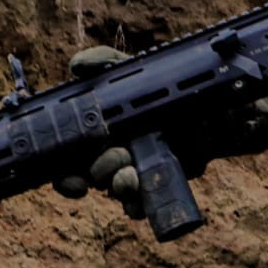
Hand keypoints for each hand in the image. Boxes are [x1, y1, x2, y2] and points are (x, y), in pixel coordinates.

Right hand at [51, 46, 143, 217]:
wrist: (204, 109)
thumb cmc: (159, 90)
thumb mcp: (131, 70)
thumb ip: (103, 61)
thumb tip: (76, 65)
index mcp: (92, 136)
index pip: (64, 163)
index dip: (64, 177)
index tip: (73, 178)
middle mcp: (106, 158)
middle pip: (88, 179)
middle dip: (100, 170)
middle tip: (119, 154)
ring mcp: (130, 175)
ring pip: (114, 193)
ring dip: (119, 186)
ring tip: (131, 173)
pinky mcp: (154, 186)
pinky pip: (138, 207)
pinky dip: (137, 205)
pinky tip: (141, 195)